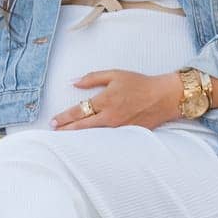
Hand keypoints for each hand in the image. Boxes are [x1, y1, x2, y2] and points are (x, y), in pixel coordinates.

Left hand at [52, 70, 183, 130]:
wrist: (164, 97)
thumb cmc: (139, 83)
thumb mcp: (115, 74)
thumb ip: (92, 78)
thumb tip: (73, 82)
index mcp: (105, 100)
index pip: (78, 111)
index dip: (64, 118)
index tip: (53, 121)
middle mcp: (110, 116)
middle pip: (82, 127)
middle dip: (66, 130)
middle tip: (53, 133)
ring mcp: (119, 128)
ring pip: (93, 135)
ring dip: (78, 137)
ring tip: (65, 140)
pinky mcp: (127, 134)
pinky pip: (107, 139)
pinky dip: (95, 141)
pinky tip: (86, 143)